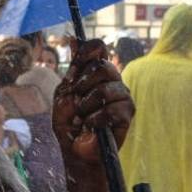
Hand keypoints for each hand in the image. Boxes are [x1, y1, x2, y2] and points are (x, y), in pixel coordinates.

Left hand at [53, 39, 133, 162]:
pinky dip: (95, 120)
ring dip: (86, 107)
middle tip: (77, 103)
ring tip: (83, 119)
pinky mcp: (128, 112)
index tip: (75, 68)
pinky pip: (112, 110)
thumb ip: (71, 72)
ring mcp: (122, 95)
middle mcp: (111, 80)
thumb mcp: (63, 97)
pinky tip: (92, 127)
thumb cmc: (69, 126)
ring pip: (105, 90)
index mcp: (94, 73)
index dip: (86, 52)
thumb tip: (74, 39)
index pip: (98, 47)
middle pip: (102, 66)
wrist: (77, 153)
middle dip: (83, 86)